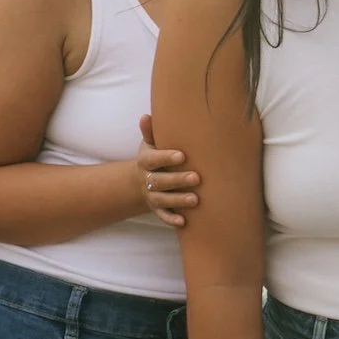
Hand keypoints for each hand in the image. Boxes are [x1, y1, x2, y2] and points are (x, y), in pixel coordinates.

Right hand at [135, 112, 201, 229]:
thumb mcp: (149, 144)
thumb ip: (150, 132)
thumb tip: (146, 116)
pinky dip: (171, 219)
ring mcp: (151, 196)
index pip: (153, 160)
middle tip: (197, 177)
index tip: (182, 155)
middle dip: (177, 180)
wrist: (141, 181)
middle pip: (159, 181)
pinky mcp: (157, 209)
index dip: (166, 158)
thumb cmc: (153, 157)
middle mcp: (146, 180)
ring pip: (162, 200)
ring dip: (178, 200)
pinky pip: (163, 216)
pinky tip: (184, 221)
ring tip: (195, 200)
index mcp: (145, 161)